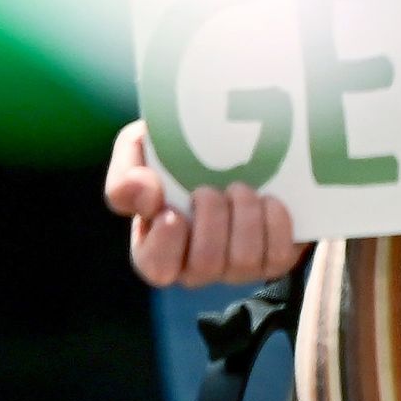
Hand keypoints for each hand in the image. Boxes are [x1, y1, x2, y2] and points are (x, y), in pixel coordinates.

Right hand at [103, 121, 306, 286]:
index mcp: (157, 245)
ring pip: (242, 261)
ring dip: (244, 216)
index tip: (173, 212)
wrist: (238, 133)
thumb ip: (124, 178)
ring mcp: (236, 266)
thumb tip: (146, 199)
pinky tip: (269, 200)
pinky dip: (275, 224)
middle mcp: (196, 265)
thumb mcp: (138, 150)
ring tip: (240, 188)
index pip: (156, 268)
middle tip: (210, 188)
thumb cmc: (177, 149)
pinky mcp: (272, 258)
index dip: (165, 245)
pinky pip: (276, 257)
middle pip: (205, 265)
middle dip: (211, 219)